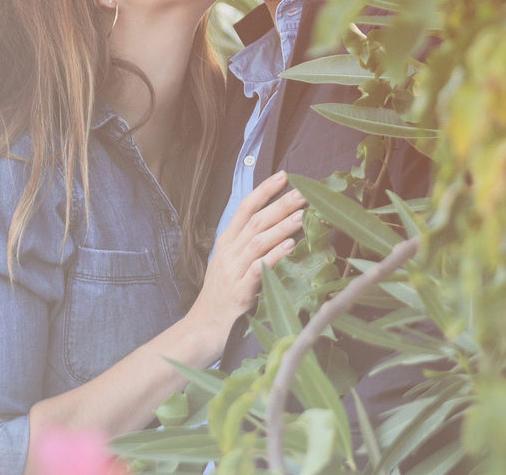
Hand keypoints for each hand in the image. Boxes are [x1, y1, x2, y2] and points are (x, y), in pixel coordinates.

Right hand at [190, 172, 305, 343]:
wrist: (201, 331)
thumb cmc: (221, 297)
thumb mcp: (231, 265)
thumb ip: (248, 246)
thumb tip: (277, 226)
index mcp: (226, 244)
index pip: (244, 209)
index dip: (264, 191)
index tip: (284, 176)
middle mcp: (228, 254)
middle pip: (255, 222)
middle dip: (280, 204)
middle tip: (304, 192)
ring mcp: (232, 273)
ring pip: (257, 242)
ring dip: (281, 226)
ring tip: (302, 215)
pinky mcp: (238, 294)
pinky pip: (257, 271)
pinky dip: (274, 256)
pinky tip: (290, 246)